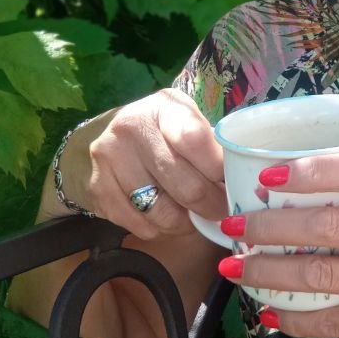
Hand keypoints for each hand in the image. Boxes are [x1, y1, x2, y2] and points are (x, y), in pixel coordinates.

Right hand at [80, 89, 227, 237]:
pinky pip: (142, 226)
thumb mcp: (190, 120)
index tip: (232, 182)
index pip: (196, 141)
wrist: (115, 135)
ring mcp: (109, 161)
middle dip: (212, 205)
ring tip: (194, 213)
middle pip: (186, 186)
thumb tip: (240, 181)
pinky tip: (168, 215)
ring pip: (164, 213)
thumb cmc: (167, 129)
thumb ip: (212, 144)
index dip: (219, 169)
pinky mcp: (98, 190)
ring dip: (187, 222)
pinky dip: (162, 229)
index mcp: (162, 108)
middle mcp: (130, 130)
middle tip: (222, 209)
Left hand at [217, 153, 338, 337]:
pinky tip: (270, 314)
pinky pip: (337, 321)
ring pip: (323, 277)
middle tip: (235, 224)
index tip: (271, 174)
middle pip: (330, 227)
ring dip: (271, 273)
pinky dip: (298, 320)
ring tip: (235, 269)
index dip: (314, 170)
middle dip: (272, 227)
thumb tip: (321, 178)